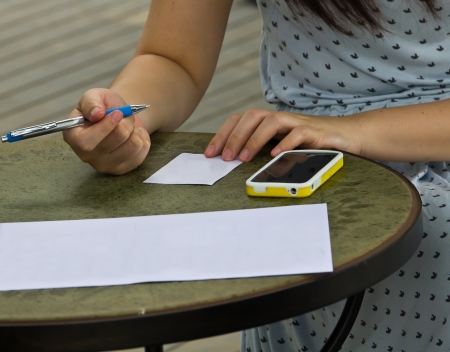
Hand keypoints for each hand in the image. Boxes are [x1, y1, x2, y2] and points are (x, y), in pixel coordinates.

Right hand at [63, 88, 150, 174]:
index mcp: (73, 137)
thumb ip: (91, 101)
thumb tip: (96, 113)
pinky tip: (134, 135)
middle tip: (124, 116)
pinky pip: (142, 152)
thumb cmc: (103, 107)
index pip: (86, 142)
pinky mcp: (122, 169)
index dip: (106, 127)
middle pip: (115, 141)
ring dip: (135, 130)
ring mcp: (105, 165)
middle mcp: (86, 156)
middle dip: (125, 123)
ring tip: (128, 126)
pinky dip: (142, 138)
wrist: (119, 118)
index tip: (117, 113)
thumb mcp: (94, 96)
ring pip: (132, 146)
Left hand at [204, 109, 359, 160]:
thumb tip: (234, 160)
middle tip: (225, 157)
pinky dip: (286, 143)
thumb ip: (262, 147)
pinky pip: (299, 134)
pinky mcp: (315, 132)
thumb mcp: (281, 144)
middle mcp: (281, 119)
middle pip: (252, 116)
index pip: (240, 120)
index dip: (222, 134)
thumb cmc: (309, 143)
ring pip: (272, 122)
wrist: (344, 135)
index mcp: (269, 122)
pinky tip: (275, 156)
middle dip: (235, 136)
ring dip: (255, 139)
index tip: (210, 153)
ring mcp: (298, 123)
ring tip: (244, 157)